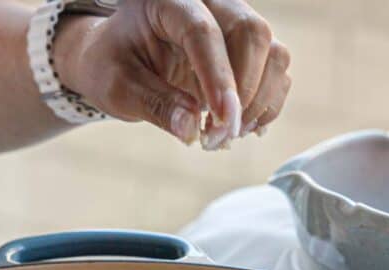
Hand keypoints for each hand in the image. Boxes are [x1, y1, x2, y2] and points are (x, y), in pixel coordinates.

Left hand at [52, 0, 290, 148]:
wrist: (117, 59)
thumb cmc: (112, 66)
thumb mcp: (118, 87)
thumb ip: (154, 105)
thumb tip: (191, 131)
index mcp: (168, 0)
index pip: (202, 31)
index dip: (217, 77)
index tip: (222, 121)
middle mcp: (208, 2)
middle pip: (250, 33)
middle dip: (243, 92)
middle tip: (220, 136)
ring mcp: (232, 23)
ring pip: (273, 51)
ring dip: (259, 101)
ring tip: (227, 136)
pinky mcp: (247, 50)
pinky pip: (276, 71)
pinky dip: (268, 104)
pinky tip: (242, 128)